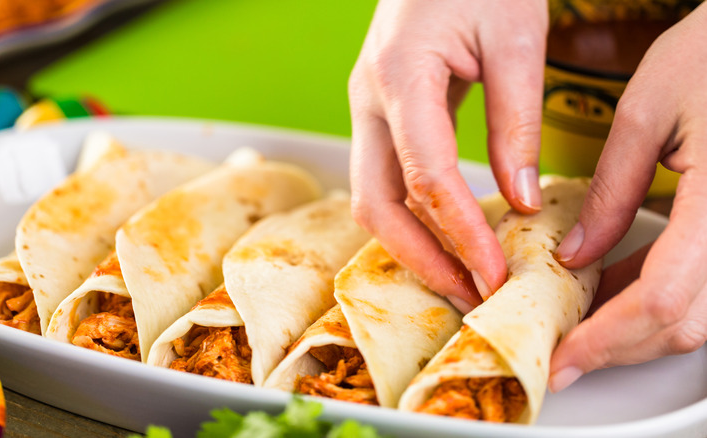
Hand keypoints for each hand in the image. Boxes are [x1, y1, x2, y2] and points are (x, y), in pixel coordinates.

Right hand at [348, 0, 547, 311]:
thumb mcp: (515, 38)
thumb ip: (515, 121)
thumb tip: (518, 200)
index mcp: (400, 76)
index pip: (425, 177)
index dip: (460, 234)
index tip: (495, 274)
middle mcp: (369, 99)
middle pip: (374, 203)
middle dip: (420, 258)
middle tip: (470, 295)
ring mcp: (367, 109)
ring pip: (373, 198)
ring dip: (413, 245)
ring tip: (462, 276)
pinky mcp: (380, 115)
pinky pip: (385, 179)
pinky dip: (413, 217)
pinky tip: (448, 235)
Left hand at [550, 4, 706, 391]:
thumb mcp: (645, 115)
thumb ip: (609, 193)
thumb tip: (574, 256)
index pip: (663, 299)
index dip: (607, 339)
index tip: (562, 358)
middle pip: (684, 323)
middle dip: (616, 346)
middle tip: (562, 350)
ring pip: (697, 314)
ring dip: (633, 326)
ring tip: (576, 316)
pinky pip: (702, 283)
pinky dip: (655, 296)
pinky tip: (611, 285)